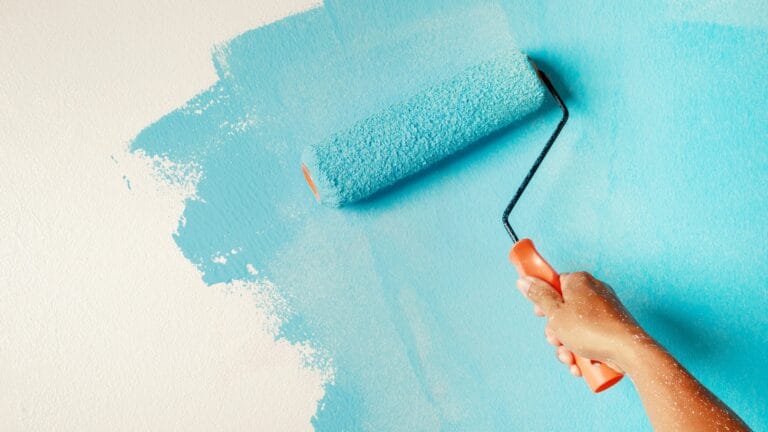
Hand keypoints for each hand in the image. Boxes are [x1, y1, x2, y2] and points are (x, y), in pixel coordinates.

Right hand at [516, 272, 645, 375]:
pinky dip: (582, 351)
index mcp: (579, 281)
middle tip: (556, 341)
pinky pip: (590, 337)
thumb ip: (539, 296)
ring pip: (575, 327)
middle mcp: (593, 291)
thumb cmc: (591, 329)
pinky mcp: (612, 327)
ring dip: (567, 346)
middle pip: (563, 309)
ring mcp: (604, 310)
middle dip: (555, 331)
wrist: (629, 351)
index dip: (543, 301)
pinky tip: (581, 365)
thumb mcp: (556, 313)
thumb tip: (524, 280)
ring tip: (570, 358)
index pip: (555, 284)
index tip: (539, 315)